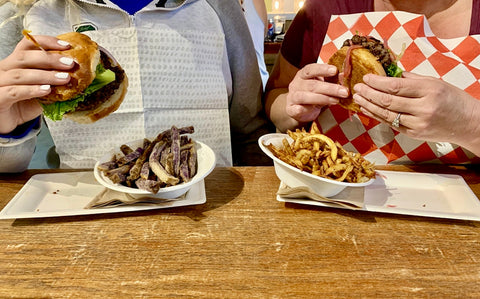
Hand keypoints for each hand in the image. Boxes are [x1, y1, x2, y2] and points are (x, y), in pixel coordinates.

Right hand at [0, 34, 73, 133]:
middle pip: (24, 57)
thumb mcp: (43, 90)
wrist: (7, 122)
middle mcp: (5, 69)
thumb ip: (55, 82)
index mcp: (15, 62)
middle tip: (70, 63)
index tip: (66, 46)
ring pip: (20, 74)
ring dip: (45, 75)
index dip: (46, 42)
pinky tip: (46, 90)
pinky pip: (13, 92)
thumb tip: (80, 76)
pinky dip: (31, 90)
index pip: (27, 44)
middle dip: (50, 59)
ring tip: (64, 78)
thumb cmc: (24, 103)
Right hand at [285, 63, 348, 122]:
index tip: (335, 70)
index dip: (322, 69)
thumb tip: (342, 75)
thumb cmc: (312, 94)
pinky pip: (296, 109)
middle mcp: (296, 84)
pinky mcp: (291, 109)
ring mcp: (292, 97)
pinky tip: (313, 109)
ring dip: (322, 99)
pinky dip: (303, 109)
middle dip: (330, 88)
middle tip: (344, 91)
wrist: (298, 109)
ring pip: (305, 96)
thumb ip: (330, 80)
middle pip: (312, 85)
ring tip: (336, 101)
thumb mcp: (321, 84)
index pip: (311, 69)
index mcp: (303, 75)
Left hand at [352, 72, 479, 146]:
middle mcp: (423, 108)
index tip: (366, 77)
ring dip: (369, 105)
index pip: (396, 86)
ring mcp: (418, 124)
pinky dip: (377, 116)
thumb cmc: (453, 99)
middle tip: (357, 87)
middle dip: (369, 93)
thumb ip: (412, 79)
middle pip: (388, 101)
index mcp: (429, 91)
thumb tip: (390, 73)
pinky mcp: (414, 134)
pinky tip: (367, 109)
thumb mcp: (436, 82)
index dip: (377, 82)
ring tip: (358, 97)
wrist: (469, 123)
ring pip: (386, 115)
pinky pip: (391, 124)